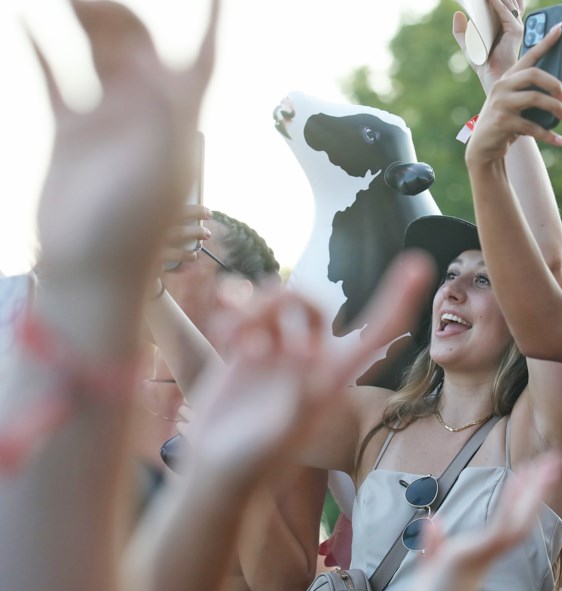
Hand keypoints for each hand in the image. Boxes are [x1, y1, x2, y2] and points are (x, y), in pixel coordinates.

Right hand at [32, 0, 217, 286]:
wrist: (91, 270)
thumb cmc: (132, 228)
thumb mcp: (156, 168)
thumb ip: (158, 113)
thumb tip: (150, 61)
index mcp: (178, 119)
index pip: (202, 58)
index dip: (212, 21)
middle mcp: (145, 113)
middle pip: (137, 46)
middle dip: (117, 12)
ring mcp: (106, 120)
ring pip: (96, 54)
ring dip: (81, 20)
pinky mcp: (71, 132)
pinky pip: (57, 79)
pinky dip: (42, 50)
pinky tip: (26, 24)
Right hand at [183, 252, 432, 487]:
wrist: (216, 471)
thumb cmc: (252, 465)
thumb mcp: (279, 436)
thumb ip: (298, 400)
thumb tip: (309, 359)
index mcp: (331, 378)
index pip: (375, 333)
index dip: (398, 299)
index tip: (419, 264)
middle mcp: (308, 360)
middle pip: (314, 304)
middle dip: (289, 301)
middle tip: (257, 334)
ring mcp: (277, 352)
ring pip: (279, 299)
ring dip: (255, 307)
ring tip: (233, 339)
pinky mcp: (245, 349)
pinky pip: (246, 308)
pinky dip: (232, 312)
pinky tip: (221, 336)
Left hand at [397, 452, 560, 590]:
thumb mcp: (430, 567)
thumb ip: (434, 545)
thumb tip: (432, 521)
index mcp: (481, 553)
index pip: (506, 517)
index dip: (518, 494)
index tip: (526, 472)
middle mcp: (489, 552)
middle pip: (520, 514)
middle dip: (535, 487)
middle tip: (551, 461)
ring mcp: (486, 553)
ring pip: (519, 516)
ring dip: (534, 490)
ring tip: (549, 466)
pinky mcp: (480, 555)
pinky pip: (504, 526)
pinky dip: (516, 505)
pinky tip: (525, 483)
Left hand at [452, 0, 524, 91]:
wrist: (493, 78)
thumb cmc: (484, 63)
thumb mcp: (468, 45)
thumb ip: (461, 31)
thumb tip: (458, 14)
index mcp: (504, 23)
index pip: (506, 1)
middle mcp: (513, 22)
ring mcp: (516, 25)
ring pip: (508, 1)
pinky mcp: (515, 30)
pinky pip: (505, 11)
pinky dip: (496, 2)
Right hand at [464, 22, 561, 164]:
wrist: (483, 146)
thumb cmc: (505, 123)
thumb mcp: (516, 105)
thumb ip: (531, 95)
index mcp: (508, 78)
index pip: (529, 55)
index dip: (545, 42)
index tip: (561, 28)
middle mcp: (502, 86)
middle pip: (533, 74)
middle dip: (554, 84)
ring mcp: (501, 103)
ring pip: (535, 99)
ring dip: (557, 108)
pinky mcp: (503, 122)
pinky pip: (533, 127)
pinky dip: (551, 136)